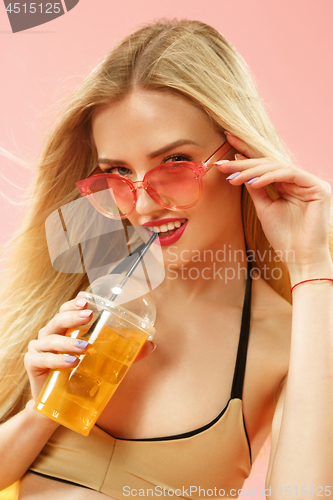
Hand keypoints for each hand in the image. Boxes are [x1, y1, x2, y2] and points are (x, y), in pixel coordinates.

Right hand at [25, 299, 154, 401]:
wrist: (57, 406)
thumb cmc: (79, 377)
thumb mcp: (102, 363)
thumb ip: (124, 353)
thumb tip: (151, 345)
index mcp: (64, 329)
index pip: (66, 310)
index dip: (74, 305)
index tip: (86, 302)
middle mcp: (49, 335)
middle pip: (58, 320)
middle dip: (72, 317)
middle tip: (88, 317)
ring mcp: (39, 349)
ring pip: (51, 338)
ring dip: (68, 341)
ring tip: (84, 347)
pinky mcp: (32, 365)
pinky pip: (42, 359)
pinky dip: (56, 360)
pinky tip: (70, 362)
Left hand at [216, 133, 331, 269]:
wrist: (300, 258)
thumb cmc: (283, 237)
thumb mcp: (264, 207)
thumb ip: (255, 187)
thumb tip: (240, 168)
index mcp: (289, 184)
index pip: (265, 167)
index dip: (245, 158)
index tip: (223, 159)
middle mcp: (300, 181)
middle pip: (269, 164)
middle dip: (244, 163)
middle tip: (223, 165)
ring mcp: (310, 183)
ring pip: (277, 167)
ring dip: (252, 171)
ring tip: (234, 177)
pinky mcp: (317, 187)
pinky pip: (289, 174)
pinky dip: (270, 177)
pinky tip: (253, 182)